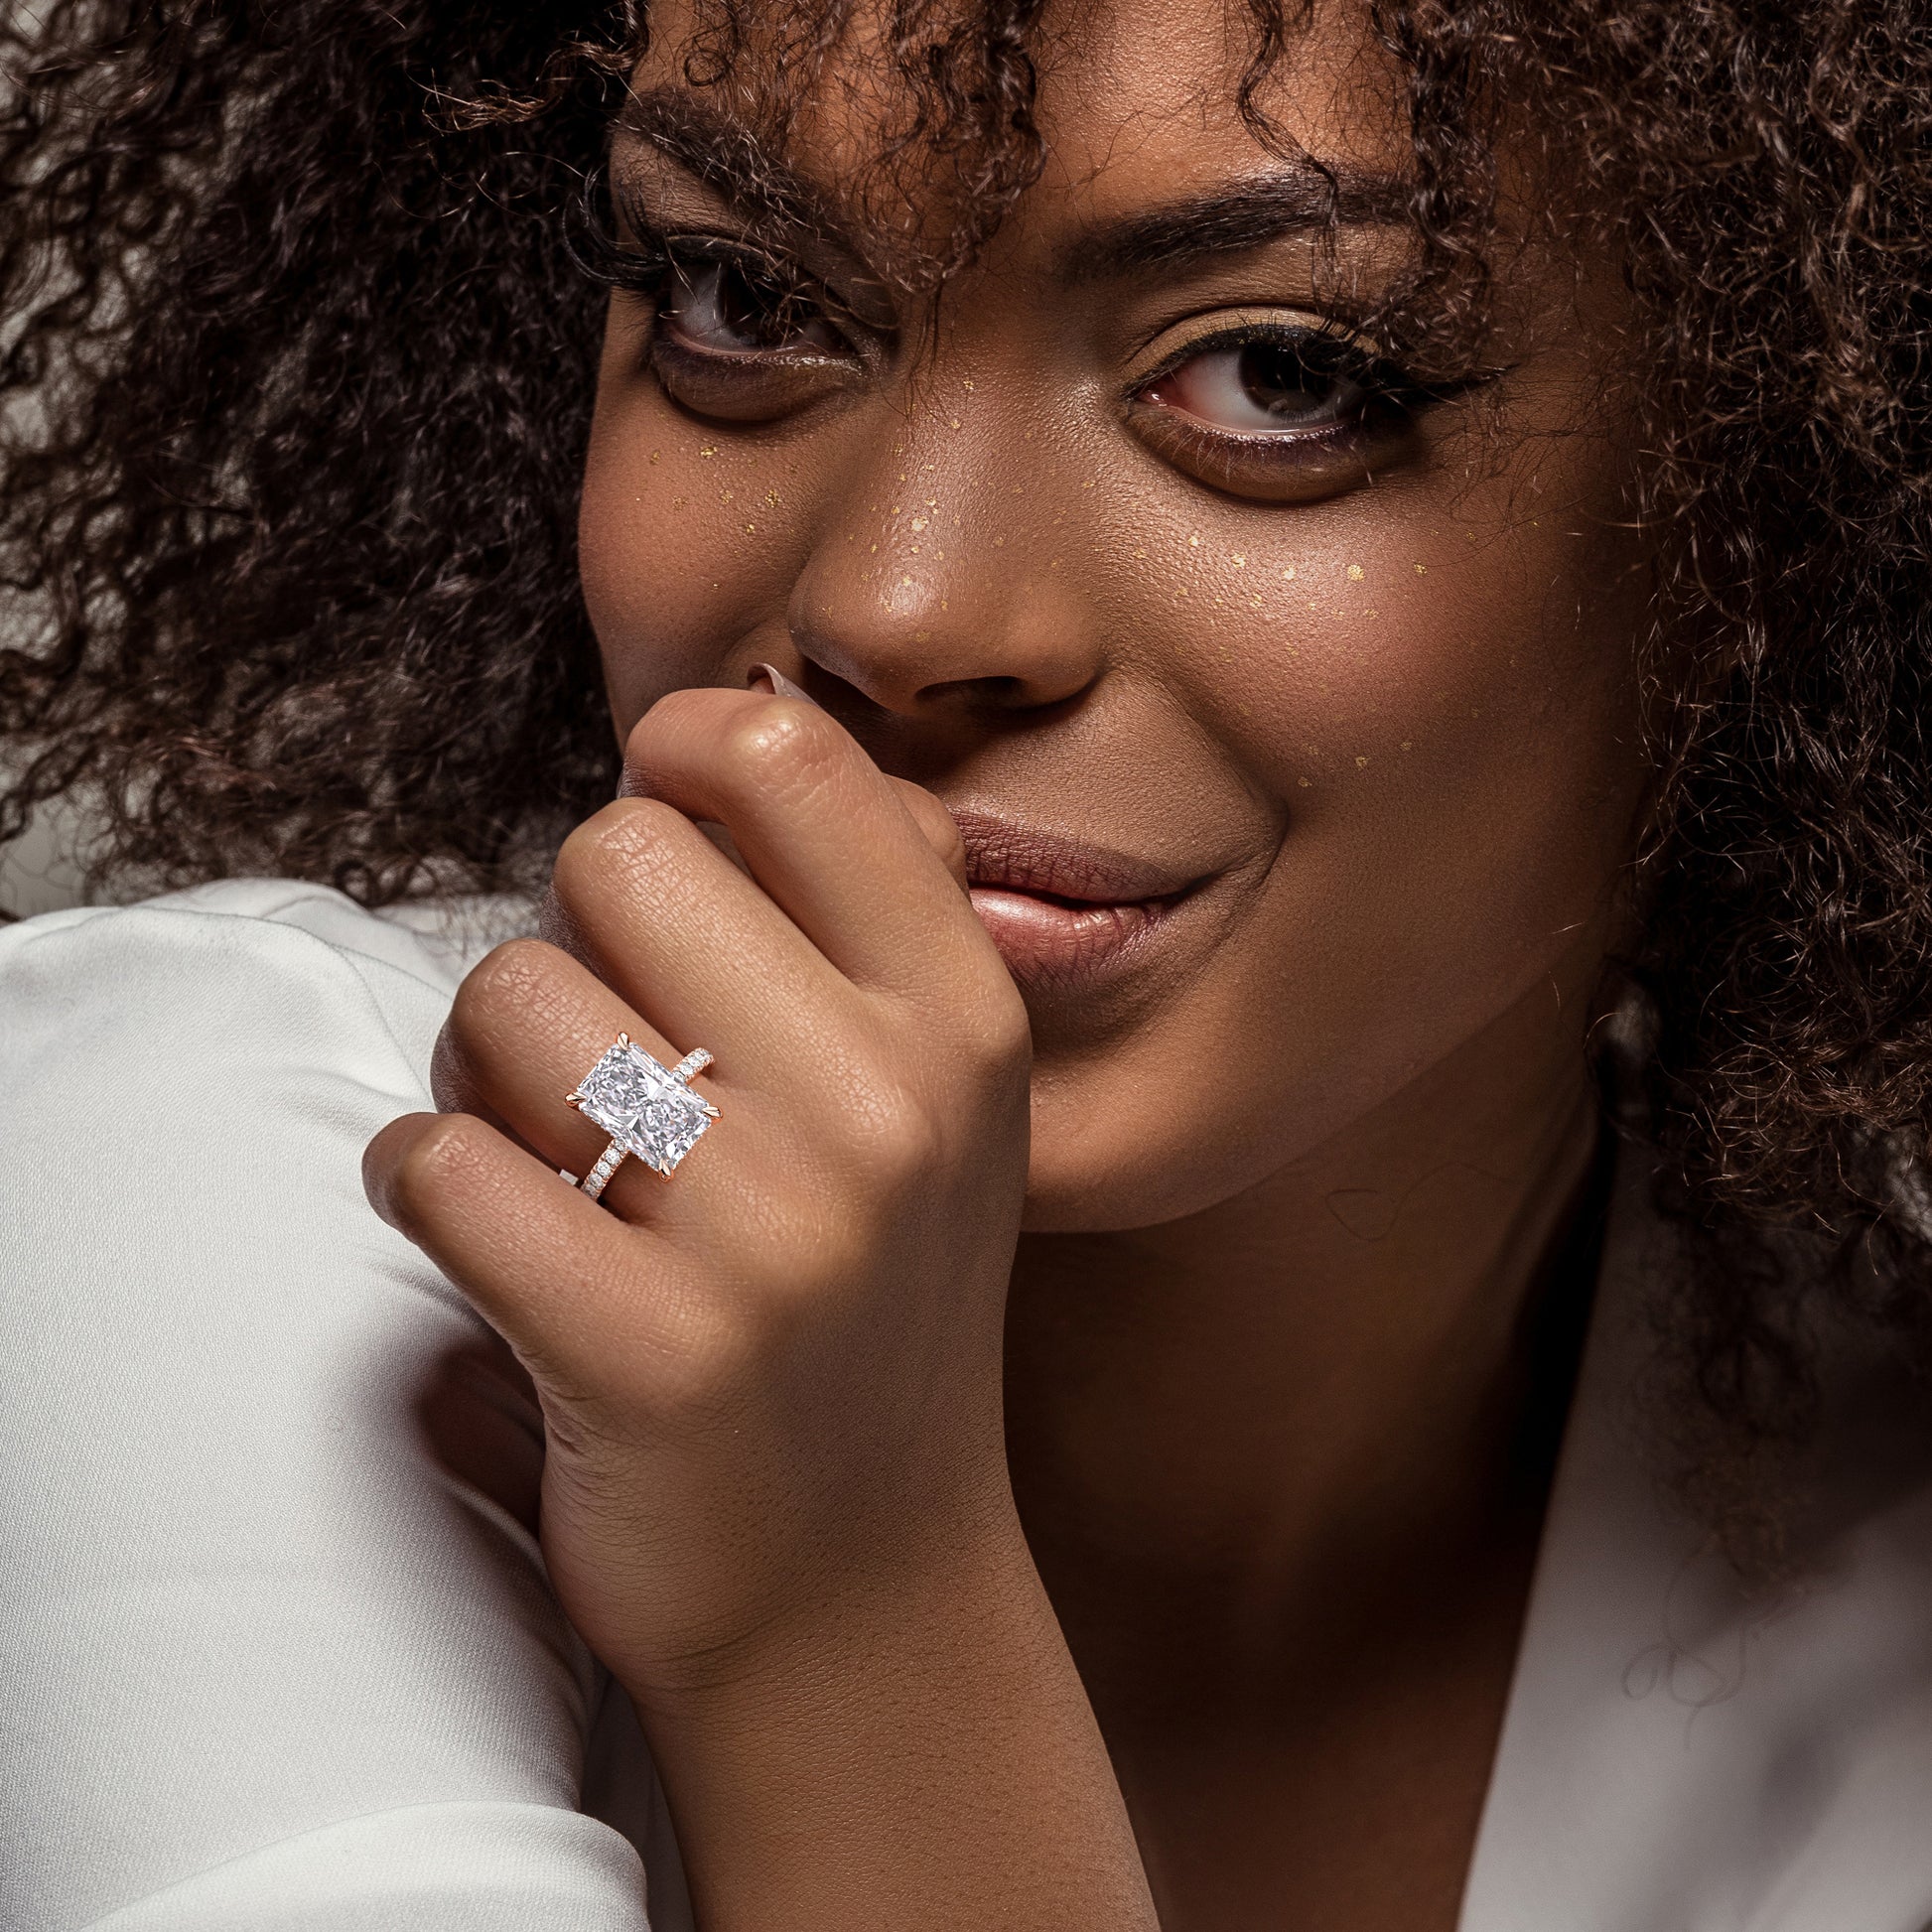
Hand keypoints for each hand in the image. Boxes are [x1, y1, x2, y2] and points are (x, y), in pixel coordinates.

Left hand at [363, 686, 1032, 1704]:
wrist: (862, 1588)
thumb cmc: (869, 1309)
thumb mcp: (947, 1106)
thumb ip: (875, 917)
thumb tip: (743, 733)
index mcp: (963, 1021)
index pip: (790, 759)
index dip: (678, 750)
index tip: (651, 815)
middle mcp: (890, 1110)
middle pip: (616, 857)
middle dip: (567, 931)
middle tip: (593, 1038)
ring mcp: (776, 1238)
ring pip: (508, 1002)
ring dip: (481, 1069)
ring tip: (548, 1152)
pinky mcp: (646, 1355)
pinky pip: (438, 1165)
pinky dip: (422, 1182)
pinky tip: (488, 1230)